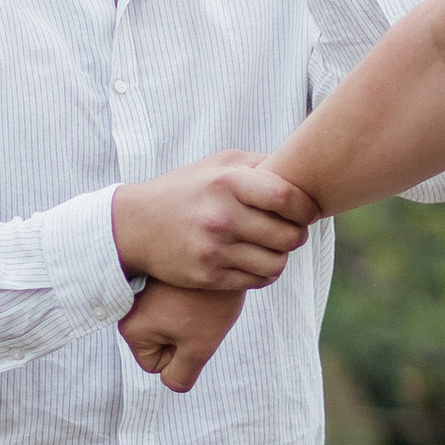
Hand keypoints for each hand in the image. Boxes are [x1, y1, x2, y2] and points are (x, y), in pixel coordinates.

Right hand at [112, 153, 313, 290]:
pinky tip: (257, 259)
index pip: (288, 198)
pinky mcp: (209, 276)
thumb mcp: (219, 164)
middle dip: (298, 233)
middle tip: (292, 229)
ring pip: (276, 263)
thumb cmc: (186, 189)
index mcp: (227, 183)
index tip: (308, 210)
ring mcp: (214, 250)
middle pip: (288, 235)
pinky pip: (257, 280)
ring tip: (274, 245)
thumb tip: (304, 170)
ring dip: (282, 255)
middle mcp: (221, 217)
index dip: (307, 207)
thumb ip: (260, 164)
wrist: (136, 225)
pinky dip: (265, 272)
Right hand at [120, 279, 245, 392]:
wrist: (224, 252)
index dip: (181, 355)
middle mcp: (128, 311)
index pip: (155, 365)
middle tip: (197, 314)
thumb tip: (172, 383)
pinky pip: (171, 306)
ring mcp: (140, 294)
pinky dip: (186, 303)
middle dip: (182, 337)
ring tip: (199, 301)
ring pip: (168, 326)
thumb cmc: (210, 303)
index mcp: (131, 329)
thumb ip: (182, 375)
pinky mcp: (154, 280)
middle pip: (160, 345)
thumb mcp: (198, 347)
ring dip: (186, 320)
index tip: (191, 329)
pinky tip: (198, 292)